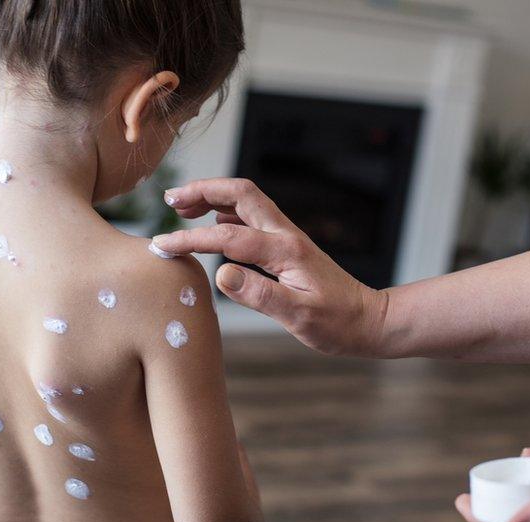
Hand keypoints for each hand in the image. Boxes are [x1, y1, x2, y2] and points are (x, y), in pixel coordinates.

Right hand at [153, 178, 386, 355]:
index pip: (227, 235)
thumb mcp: (298, 316)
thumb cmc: (336, 323)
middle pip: (240, 193)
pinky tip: (211, 223)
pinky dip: (225, 212)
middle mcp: (285, 235)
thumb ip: (259, 295)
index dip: (190, 239)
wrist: (367, 319)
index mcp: (285, 250)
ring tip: (181, 206)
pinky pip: (252, 217)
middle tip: (170, 200)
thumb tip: (221, 274)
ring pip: (245, 201)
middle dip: (202, 190)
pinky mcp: (287, 244)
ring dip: (212, 196)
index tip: (162, 246)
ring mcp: (287, 236)